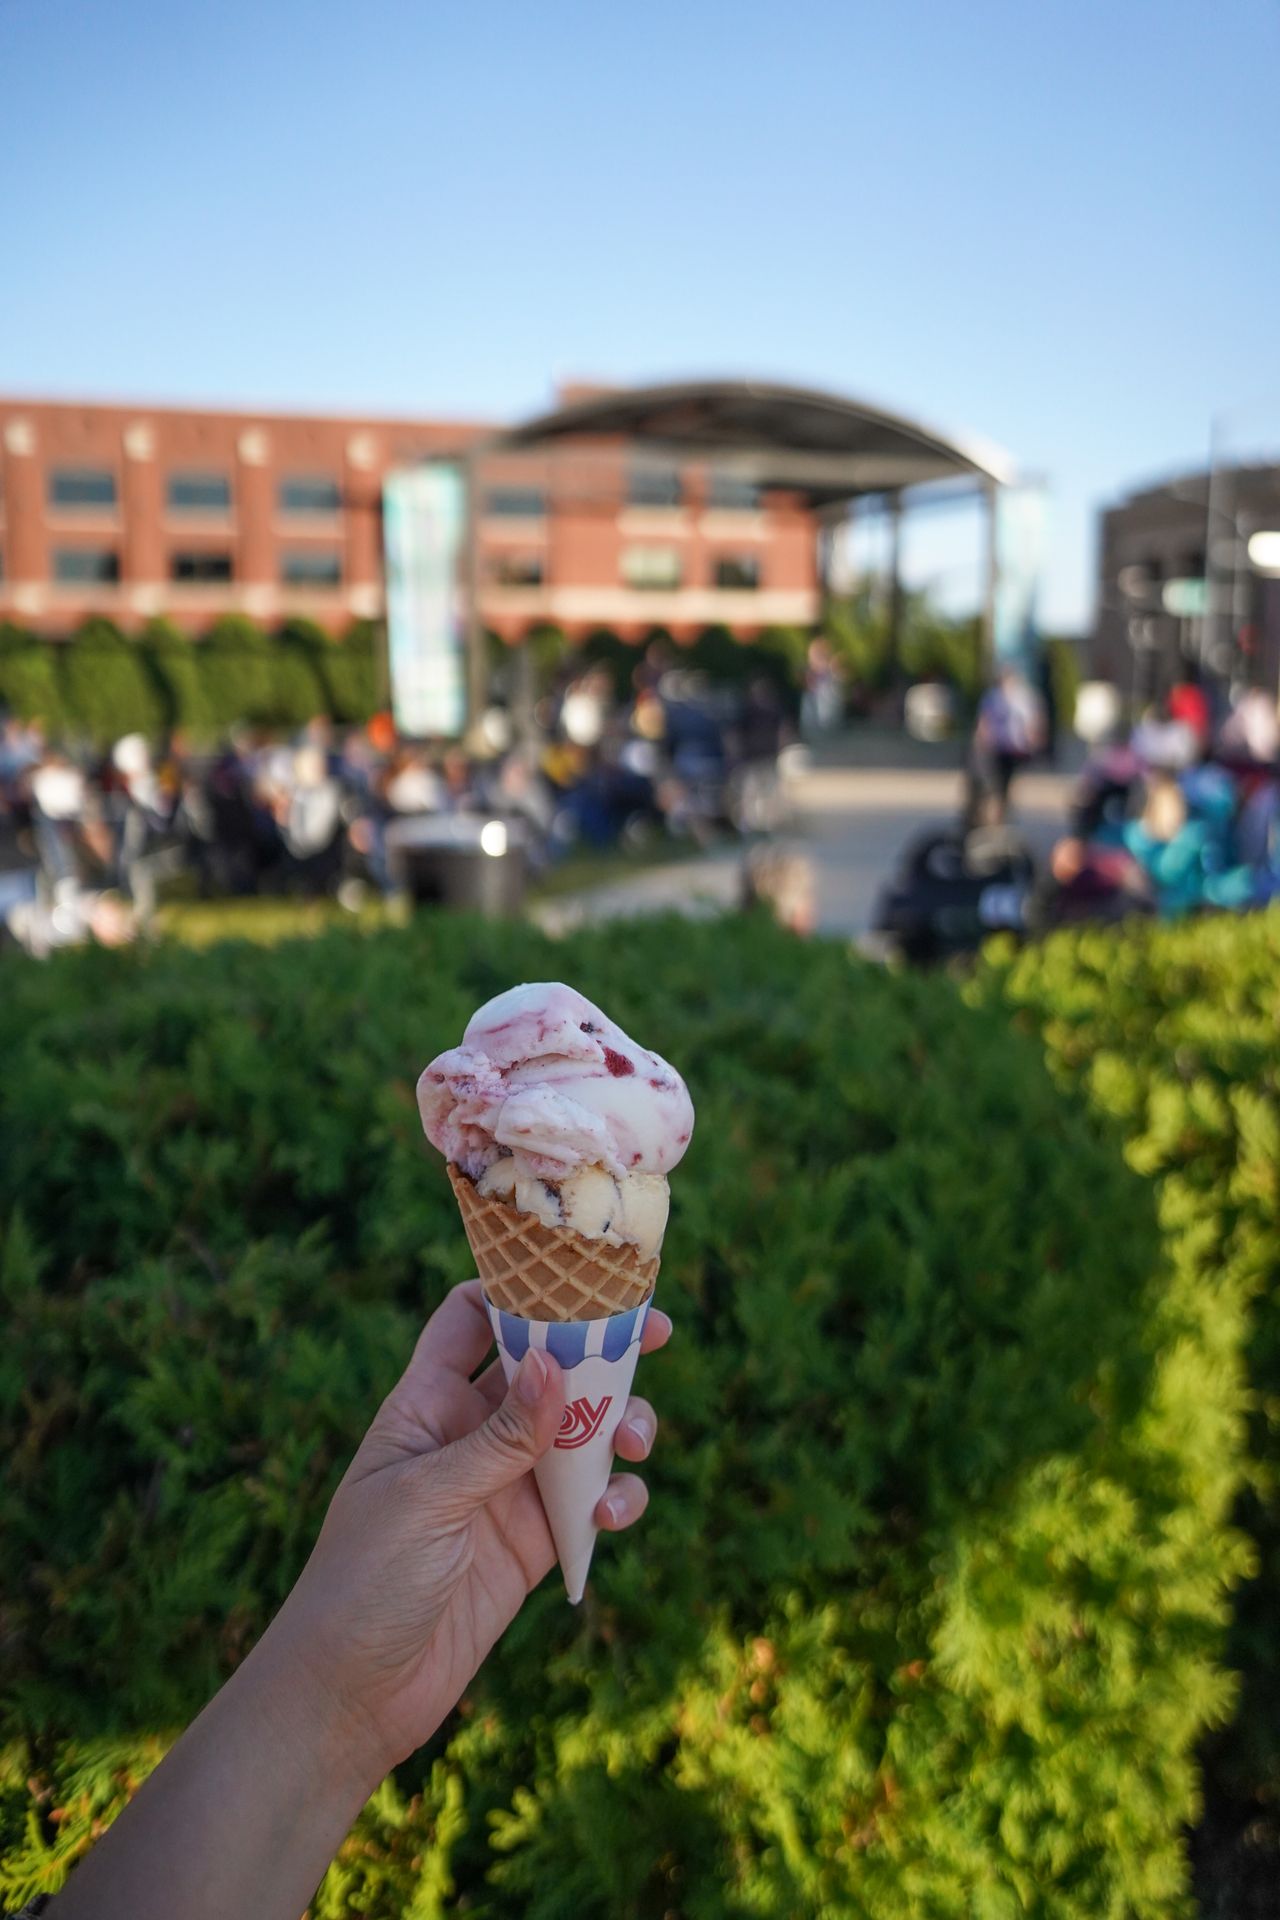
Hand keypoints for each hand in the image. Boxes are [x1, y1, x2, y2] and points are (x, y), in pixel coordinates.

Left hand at [268, 1280, 669, 1774]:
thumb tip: (558, 1365)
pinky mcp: (532, 1544)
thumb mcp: (427, 1499)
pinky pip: (588, 1503)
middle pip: (544, 1369)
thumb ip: (498, 1437)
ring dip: (618, 1427)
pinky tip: (614, 1512)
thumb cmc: (362, 1583)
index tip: (574, 1275)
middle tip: (654, 1335)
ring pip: (579, 1434)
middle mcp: (469, 1436)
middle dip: (598, 1352)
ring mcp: (504, 1489)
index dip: (516, 1290)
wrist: (353, 1695)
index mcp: (425, 1404)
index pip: (470, 1320)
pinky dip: (614, 1499)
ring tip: (635, 1442)